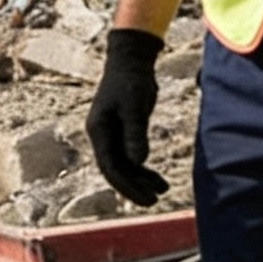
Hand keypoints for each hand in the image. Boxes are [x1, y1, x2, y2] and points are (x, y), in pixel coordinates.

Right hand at [86, 28, 169, 205]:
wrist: (130, 60)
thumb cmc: (132, 80)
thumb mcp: (136, 107)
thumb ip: (136, 134)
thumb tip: (139, 161)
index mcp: (99, 131)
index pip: (111, 166)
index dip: (128, 186)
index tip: (147, 198)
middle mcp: (100, 136)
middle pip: (115, 170)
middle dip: (133, 187)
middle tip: (154, 201)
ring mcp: (109, 134)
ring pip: (123, 164)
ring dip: (140, 178)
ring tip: (163, 190)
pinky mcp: (120, 131)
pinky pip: (129, 155)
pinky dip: (142, 167)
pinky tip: (156, 176)